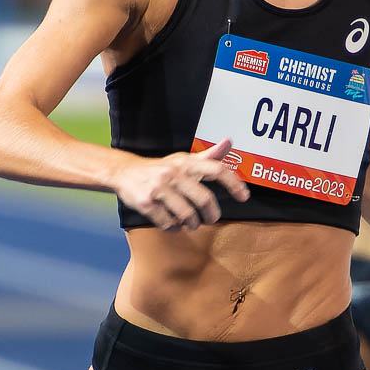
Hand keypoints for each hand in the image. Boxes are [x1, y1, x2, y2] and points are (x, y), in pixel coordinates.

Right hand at [114, 138, 249, 230]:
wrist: (124, 172)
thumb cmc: (161, 169)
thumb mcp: (183, 160)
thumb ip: (208, 156)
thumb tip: (229, 142)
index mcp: (186, 162)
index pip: (217, 169)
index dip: (234, 183)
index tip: (244, 197)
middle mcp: (174, 173)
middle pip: (205, 200)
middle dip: (211, 215)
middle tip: (210, 219)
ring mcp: (159, 188)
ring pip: (187, 215)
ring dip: (192, 224)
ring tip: (190, 222)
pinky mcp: (146, 202)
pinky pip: (168, 223)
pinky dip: (174, 227)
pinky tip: (172, 223)